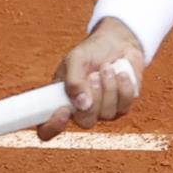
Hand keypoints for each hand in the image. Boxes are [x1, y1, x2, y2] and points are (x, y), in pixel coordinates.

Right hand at [35, 18, 145, 140]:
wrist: (116, 43)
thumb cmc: (90, 53)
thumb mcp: (75, 59)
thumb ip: (73, 81)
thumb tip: (81, 104)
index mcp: (60, 102)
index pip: (47, 129)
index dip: (53, 127)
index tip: (63, 111)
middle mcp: (81, 112)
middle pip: (85, 122)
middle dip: (93, 97)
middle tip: (94, 75)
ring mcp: (103, 112)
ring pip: (107, 113)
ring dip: (109, 86)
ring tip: (106, 67)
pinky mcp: (122, 107)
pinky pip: (125, 105)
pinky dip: (124, 86)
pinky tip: (120, 72)